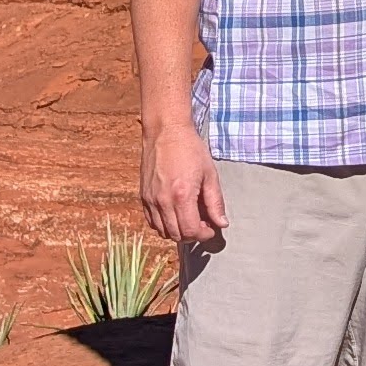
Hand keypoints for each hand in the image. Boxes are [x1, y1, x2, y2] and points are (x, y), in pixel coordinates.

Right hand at [141, 119, 223, 247]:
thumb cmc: (190, 149)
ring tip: (188, 218)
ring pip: (162, 231)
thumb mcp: (209, 174)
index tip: (211, 228)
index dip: (203, 235)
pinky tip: (174, 213)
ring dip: (177, 231)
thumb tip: (222, 223)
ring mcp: (150, 199)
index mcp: (182, 196)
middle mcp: (163, 201)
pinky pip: (151, 221)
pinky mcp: (143, 196)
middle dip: (192, 234)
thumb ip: (215, 201)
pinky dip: (163, 224)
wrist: (166, 131)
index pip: (190, 231)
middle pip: (176, 235)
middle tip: (202, 223)